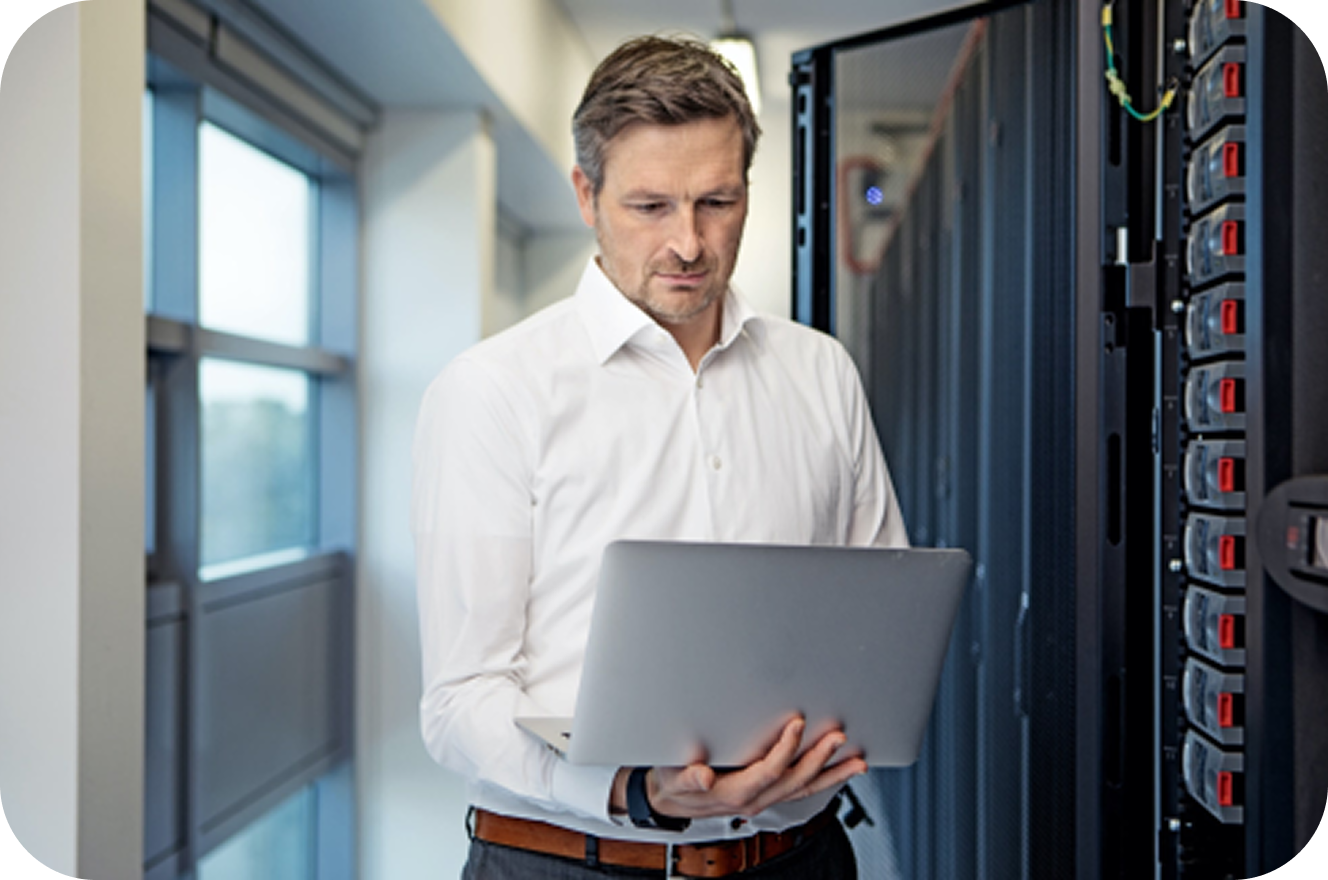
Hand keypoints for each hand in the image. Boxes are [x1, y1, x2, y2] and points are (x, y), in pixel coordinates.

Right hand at [612, 717, 866, 820]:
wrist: (670, 800)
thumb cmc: (673, 782)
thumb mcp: (672, 777)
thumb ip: (687, 777)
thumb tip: (701, 774)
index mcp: (735, 792)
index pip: (768, 770)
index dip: (785, 748)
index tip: (797, 723)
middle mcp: (755, 798)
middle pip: (795, 780)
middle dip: (819, 758)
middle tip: (838, 736)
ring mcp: (764, 797)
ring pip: (804, 787)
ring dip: (832, 774)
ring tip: (857, 761)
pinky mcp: (768, 792)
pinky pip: (801, 788)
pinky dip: (825, 779)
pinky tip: (840, 767)